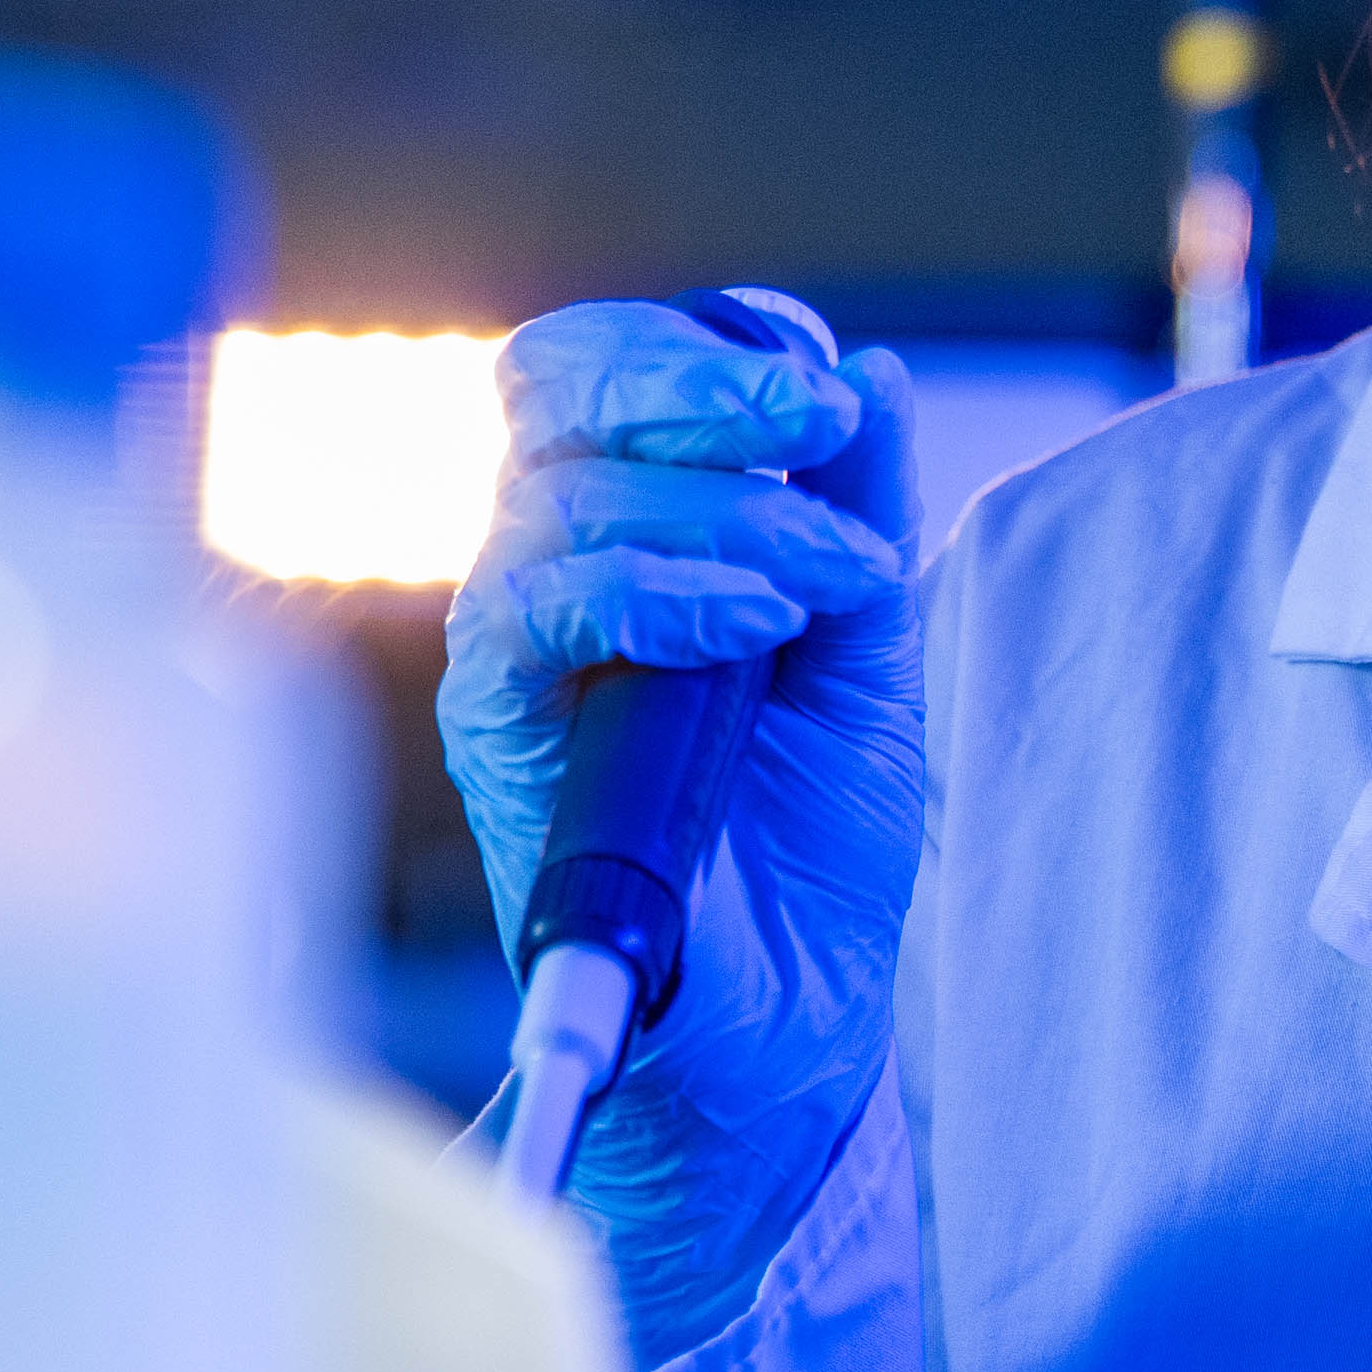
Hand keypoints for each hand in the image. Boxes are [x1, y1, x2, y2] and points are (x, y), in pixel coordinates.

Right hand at [442, 296, 925, 1357]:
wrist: (788, 1019)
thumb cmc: (807, 846)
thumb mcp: (867, 648)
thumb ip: (857, 508)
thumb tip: (868, 372)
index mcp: (627, 531)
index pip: (600, 371)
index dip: (699, 352)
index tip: (828, 401)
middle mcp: (550, 574)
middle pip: (551, 388)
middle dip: (694, 383)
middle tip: (814, 429)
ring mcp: (518, 652)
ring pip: (564, 496)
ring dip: (727, 515)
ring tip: (831, 584)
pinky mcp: (503, 737)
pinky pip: (534, 610)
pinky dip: (661, 590)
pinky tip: (755, 627)